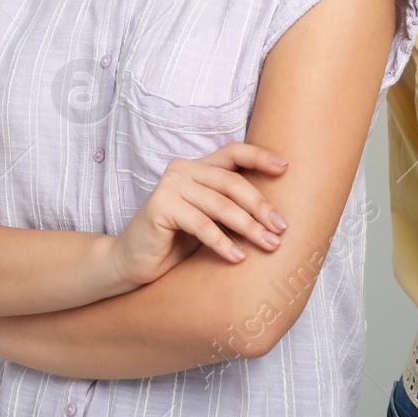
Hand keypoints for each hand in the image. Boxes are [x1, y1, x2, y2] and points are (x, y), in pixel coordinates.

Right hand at [112, 142, 291, 286]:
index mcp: (197, 167)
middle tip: (281, 228)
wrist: (132, 263)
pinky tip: (238, 258)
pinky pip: (201, 224)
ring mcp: (170, 185)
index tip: (286, 167)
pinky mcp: (160, 206)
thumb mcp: (209, 220)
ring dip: (249, 227)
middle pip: (232, 182)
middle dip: (261, 206)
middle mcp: (183, 170)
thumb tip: (276, 214)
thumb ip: (230, 207)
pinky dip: (223, 243)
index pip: (233, 153)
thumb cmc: (175, 243)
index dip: (260, 157)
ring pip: (221, 205)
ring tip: (269, 245)